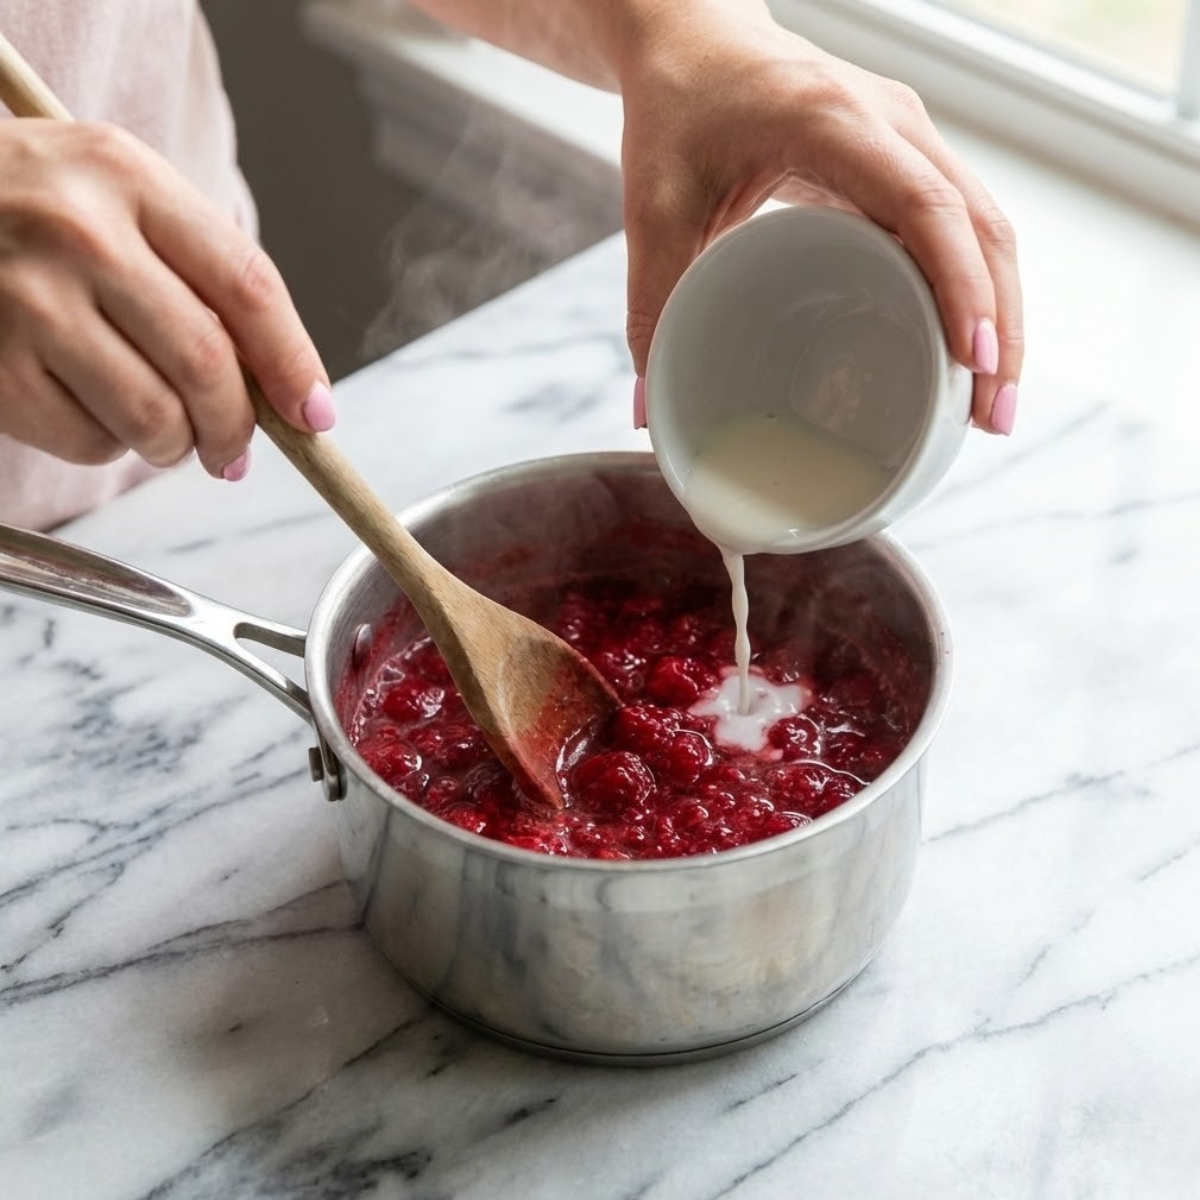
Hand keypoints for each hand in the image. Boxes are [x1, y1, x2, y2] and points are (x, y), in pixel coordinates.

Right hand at [0, 120, 331, 478]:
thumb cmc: (35, 210)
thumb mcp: (119, 198)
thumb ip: (199, 274)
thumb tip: (281, 390)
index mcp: (127, 176)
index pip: (247, 285)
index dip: (294, 363)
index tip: (314, 414)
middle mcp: (76, 231)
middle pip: (206, 362)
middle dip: (236, 426)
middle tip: (234, 450)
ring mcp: (24, 297)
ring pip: (152, 416)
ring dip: (174, 445)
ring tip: (162, 431)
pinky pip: (87, 441)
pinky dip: (106, 446)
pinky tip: (90, 410)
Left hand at [617, 2, 1022, 433]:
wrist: (694, 41)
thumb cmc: (676, 113)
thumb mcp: (653, 212)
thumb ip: (650, 309)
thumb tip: (651, 413)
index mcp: (831, 122)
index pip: (922, 204)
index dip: (959, 282)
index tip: (973, 361)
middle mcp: (890, 122)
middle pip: (979, 224)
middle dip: (998, 323)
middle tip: (993, 416)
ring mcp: (909, 136)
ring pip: (985, 226)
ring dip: (1000, 313)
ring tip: (991, 406)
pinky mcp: (907, 157)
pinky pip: (963, 225)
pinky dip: (975, 290)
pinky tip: (969, 354)